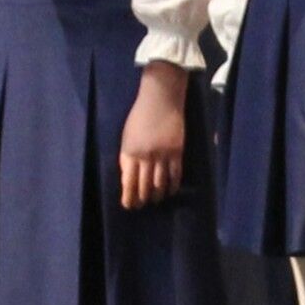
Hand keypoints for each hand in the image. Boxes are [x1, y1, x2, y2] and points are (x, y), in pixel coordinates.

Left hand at [120, 62, 191, 209]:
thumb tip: (129, 178)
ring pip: (160, 184)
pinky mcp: (177, 151)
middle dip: (143, 199)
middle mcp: (145, 156)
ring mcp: (162, 155)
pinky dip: (173, 186)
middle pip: (144, 186)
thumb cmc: (140, 115)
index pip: (128, 182)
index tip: (129, 205)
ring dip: (157, 195)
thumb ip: (128, 157)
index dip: (129, 197)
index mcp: (130, 152)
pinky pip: (175, 175)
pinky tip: (170, 191)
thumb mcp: (127, 137)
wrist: (160, 99)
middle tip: (143, 206)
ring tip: (156, 200)